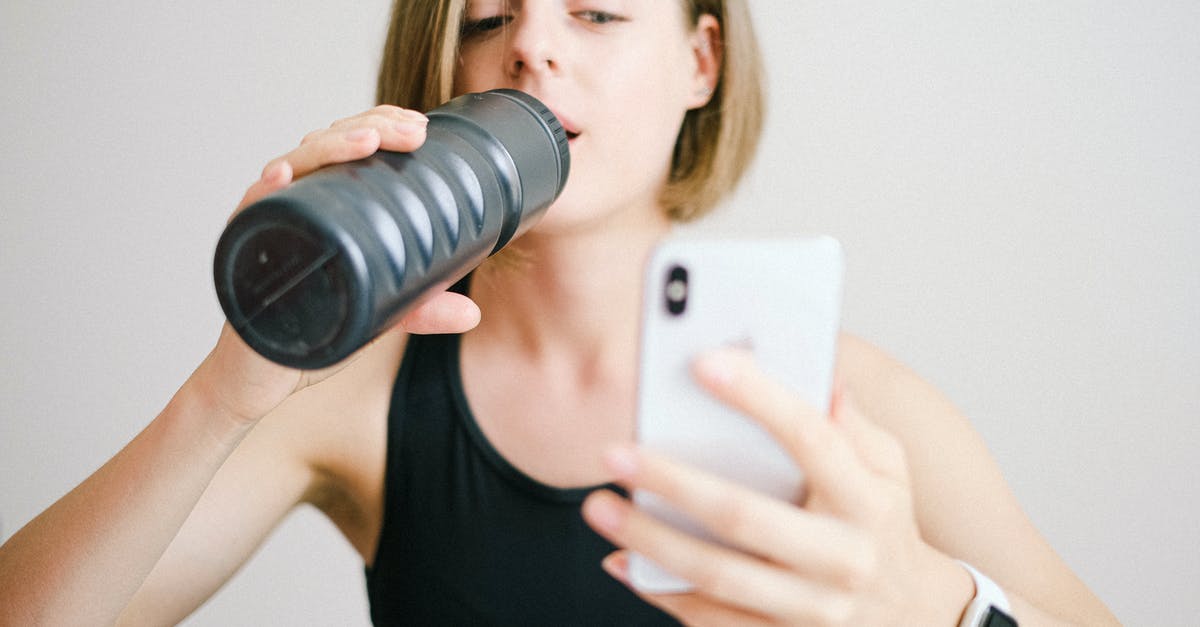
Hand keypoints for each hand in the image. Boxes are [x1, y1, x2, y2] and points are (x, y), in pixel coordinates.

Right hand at [201, 106, 480, 424]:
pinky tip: (282, 177)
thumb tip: (471, 312)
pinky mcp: (241, 251)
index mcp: (322, 207)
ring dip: (327, 147)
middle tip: (411, 131)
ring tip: (367, 142)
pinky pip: (249, 213)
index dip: (380, 126)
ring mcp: (266, 223)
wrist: (255, 380)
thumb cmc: (307, 336)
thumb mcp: (374, 318)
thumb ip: (419, 311)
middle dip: (368, 128)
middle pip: (323, 146)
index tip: (419, 126)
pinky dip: (264, 192)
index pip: (347, 149)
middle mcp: (292, 205)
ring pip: (291, 166)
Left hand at [582, 348, 972, 625]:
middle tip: (617, 453)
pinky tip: (621, 559)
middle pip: (745, 517)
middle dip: (674, 482)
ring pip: (717, 575)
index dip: (758, 397)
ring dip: (649, 541)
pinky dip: (658, 591)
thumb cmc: (885, 525)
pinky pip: (710, 620)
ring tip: (600, 508)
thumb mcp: (891, 470)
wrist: (914, 617)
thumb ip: (853, 425)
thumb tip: (821, 374)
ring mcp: (812, 611)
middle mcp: (842, 559)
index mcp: (868, 502)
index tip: (705, 361)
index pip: (811, 438)